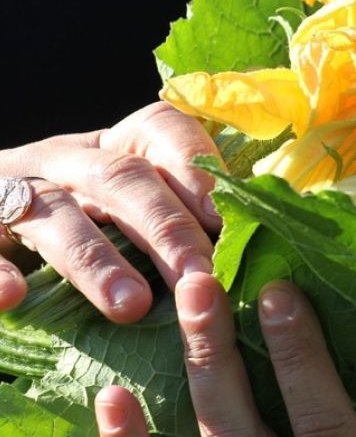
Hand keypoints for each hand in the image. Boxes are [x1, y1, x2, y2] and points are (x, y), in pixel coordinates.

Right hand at [0, 102, 221, 321]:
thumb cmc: (81, 220)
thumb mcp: (128, 205)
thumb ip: (181, 217)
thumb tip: (252, 248)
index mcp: (114, 147)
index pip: (160, 130)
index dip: (195, 168)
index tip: (225, 215)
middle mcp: (65, 160)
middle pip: (120, 177)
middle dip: (165, 227)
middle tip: (200, 276)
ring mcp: (12, 192)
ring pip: (55, 214)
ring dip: (95, 260)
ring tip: (131, 306)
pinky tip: (14, 296)